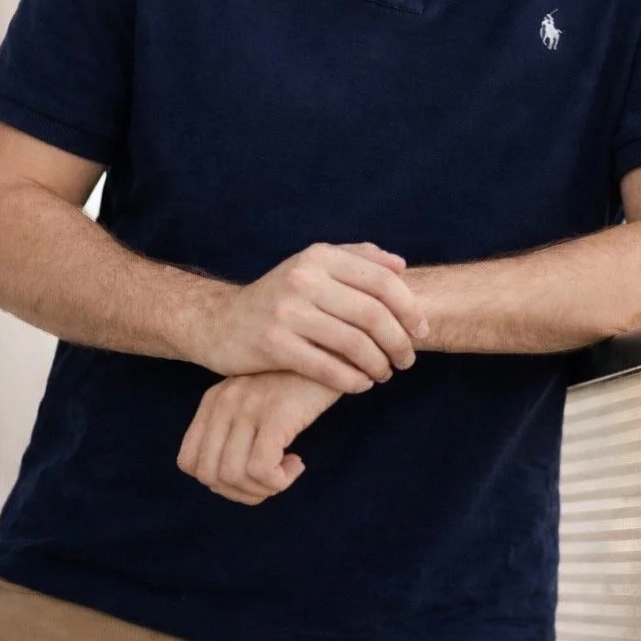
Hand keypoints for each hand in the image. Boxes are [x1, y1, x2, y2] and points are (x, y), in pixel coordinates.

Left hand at [176, 369, 338, 504]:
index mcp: (214, 400)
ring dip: (263, 489)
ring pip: (233, 477)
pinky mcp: (276, 413)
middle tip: (270, 482)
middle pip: (209, 476)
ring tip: (286, 472)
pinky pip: (261, 469)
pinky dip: (279, 481)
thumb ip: (236, 429)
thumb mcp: (256, 400)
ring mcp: (249, 406)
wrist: (335, 352)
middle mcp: (225, 402)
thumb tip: (228, 482)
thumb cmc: (299, 383)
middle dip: (241, 493)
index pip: (188, 462)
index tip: (250, 475)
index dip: (217, 482)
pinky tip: (297, 464)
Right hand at [196, 240, 428, 389]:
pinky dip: (351, 380)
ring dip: (378, 364)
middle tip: (407, 360)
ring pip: (353, 343)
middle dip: (399, 341)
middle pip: (372, 313)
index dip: (409, 308)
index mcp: (319, 256)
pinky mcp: (273, 344)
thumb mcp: (312, 266)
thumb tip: (400, 265)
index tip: (421, 330)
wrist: (219, 322)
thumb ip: (356, 258)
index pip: (382, 280)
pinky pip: (326, 367)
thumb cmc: (278, 297)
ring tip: (385, 374)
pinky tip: (361, 385)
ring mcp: (287, 311)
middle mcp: (303, 278)